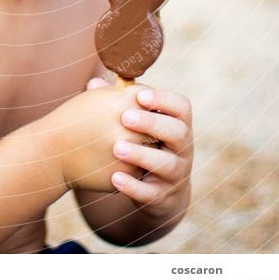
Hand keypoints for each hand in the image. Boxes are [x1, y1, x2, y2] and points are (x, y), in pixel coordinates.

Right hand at [37, 81, 145, 192]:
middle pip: (156, 123)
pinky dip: (133, 164)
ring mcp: (129, 152)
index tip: (140, 103)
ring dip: (145, 146)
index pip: (149, 96)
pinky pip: (141, 168)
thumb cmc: (73, 120)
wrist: (52, 153)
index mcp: (122, 103)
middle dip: (149, 125)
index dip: (146, 99)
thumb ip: (123, 94)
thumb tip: (148, 94)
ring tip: (128, 143)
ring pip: (152, 148)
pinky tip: (115, 159)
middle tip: (138, 127)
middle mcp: (129, 127)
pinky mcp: (126, 174)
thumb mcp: (95, 98)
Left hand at [111, 85, 192, 225]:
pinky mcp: (164, 196)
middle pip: (178, 132)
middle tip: (125, 117)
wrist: (159, 189)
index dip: (164, 99)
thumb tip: (94, 84)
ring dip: (142, 155)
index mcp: (178, 124)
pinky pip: (152, 193)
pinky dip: (134, 186)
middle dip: (152, 123)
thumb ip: (120, 103)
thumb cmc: (145, 143)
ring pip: (167, 164)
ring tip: (117, 148)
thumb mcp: (140, 124)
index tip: (140, 94)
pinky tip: (114, 177)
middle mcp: (184, 148)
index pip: (182, 107)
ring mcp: (177, 174)